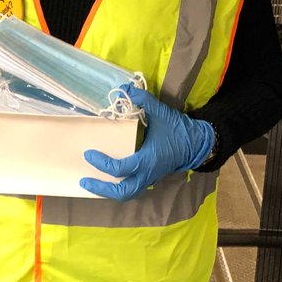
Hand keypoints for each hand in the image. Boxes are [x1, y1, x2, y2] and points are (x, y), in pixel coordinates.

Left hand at [80, 85, 214, 200]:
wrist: (197, 143)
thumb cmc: (178, 129)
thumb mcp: (161, 112)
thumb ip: (143, 100)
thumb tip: (127, 88)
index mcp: (147, 160)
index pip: (120, 168)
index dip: (102, 163)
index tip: (89, 153)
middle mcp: (147, 174)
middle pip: (122, 191)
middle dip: (101, 189)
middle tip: (84, 180)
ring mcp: (150, 178)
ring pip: (127, 193)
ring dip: (109, 191)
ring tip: (93, 184)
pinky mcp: (151, 177)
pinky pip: (132, 188)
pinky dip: (118, 187)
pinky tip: (108, 180)